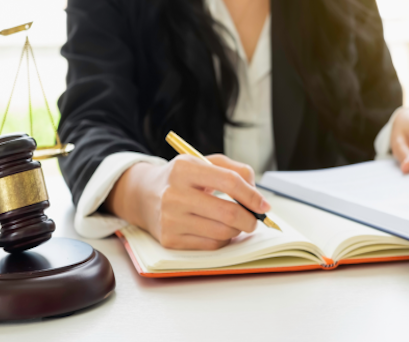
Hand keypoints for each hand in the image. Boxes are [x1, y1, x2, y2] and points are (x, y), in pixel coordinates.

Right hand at [104, 154, 270, 249]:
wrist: (144, 195)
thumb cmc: (182, 178)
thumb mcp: (204, 162)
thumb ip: (235, 170)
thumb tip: (257, 194)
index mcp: (184, 169)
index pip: (229, 182)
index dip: (252, 195)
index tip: (264, 205)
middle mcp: (174, 194)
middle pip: (228, 212)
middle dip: (250, 218)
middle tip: (255, 219)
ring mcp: (170, 219)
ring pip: (222, 232)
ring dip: (237, 230)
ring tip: (235, 222)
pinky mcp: (169, 240)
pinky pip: (210, 245)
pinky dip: (223, 239)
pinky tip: (219, 229)